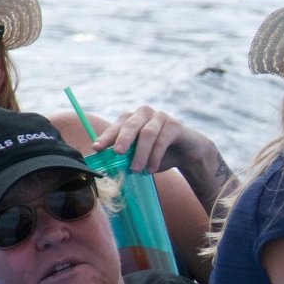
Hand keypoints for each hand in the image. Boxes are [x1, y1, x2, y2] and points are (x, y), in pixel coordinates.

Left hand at [92, 105, 221, 180]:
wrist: (186, 153)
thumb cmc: (157, 153)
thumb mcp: (138, 155)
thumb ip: (124, 157)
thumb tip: (105, 167)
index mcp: (131, 118)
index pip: (116, 126)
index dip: (106, 137)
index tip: (96, 149)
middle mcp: (144, 113)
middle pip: (130, 124)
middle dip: (122, 139)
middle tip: (118, 154)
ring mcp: (160, 117)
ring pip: (147, 133)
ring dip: (141, 153)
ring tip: (136, 170)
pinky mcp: (175, 125)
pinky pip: (163, 140)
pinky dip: (155, 156)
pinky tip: (152, 169)